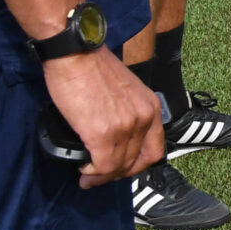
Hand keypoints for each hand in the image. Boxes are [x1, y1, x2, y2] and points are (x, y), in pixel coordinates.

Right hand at [42, 50, 164, 187]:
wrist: (76, 53)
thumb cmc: (93, 67)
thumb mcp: (125, 90)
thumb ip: (128, 110)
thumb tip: (116, 134)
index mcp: (151, 107)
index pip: (155, 150)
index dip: (137, 165)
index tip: (120, 168)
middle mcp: (143, 118)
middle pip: (137, 163)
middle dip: (118, 174)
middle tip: (100, 175)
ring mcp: (124, 127)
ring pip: (118, 168)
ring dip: (102, 176)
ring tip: (87, 174)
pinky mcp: (102, 133)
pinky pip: (102, 166)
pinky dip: (92, 173)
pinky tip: (83, 168)